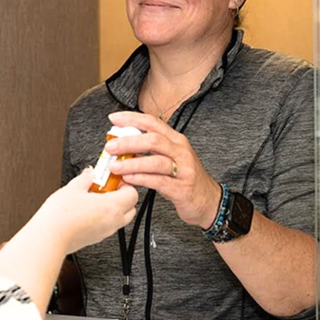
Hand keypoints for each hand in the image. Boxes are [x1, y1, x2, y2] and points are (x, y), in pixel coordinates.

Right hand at [36, 169, 138, 254]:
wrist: (49, 237)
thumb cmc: (61, 216)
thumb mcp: (73, 188)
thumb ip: (86, 178)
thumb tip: (90, 173)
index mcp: (111, 207)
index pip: (132, 193)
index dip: (124, 183)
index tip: (112, 178)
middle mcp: (112, 222)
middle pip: (130, 207)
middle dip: (121, 195)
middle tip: (105, 187)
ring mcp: (104, 232)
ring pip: (119, 217)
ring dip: (112, 206)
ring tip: (93, 197)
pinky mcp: (95, 238)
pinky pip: (107, 225)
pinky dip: (103, 216)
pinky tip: (87, 209)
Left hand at [104, 110, 220, 229]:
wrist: (209, 201)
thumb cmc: (185, 179)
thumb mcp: (169, 159)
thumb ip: (149, 151)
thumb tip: (122, 145)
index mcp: (176, 140)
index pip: (153, 123)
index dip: (132, 119)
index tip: (114, 119)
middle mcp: (181, 151)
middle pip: (153, 140)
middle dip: (129, 141)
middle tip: (110, 146)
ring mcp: (183, 169)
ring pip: (156, 161)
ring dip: (132, 163)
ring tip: (115, 167)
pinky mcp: (182, 188)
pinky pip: (159, 181)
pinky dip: (141, 179)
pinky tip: (128, 179)